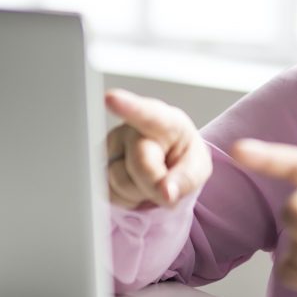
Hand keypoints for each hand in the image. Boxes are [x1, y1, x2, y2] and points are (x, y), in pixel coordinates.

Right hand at [104, 89, 210, 209]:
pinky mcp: (98, 165)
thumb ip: (186, 179)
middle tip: (167, 182)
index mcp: (164, 121)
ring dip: (140, 192)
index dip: (127, 106)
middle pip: (140, 164)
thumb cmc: (183, 159)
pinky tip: (136, 185)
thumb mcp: (197, 168)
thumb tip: (166, 193)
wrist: (168, 166)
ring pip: (120, 182)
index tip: (111, 98)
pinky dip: (127, 198)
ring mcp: (112, 146)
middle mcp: (132, 128)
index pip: (146, 113)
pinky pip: (109, 193)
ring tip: (150, 179)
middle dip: (155, 183)